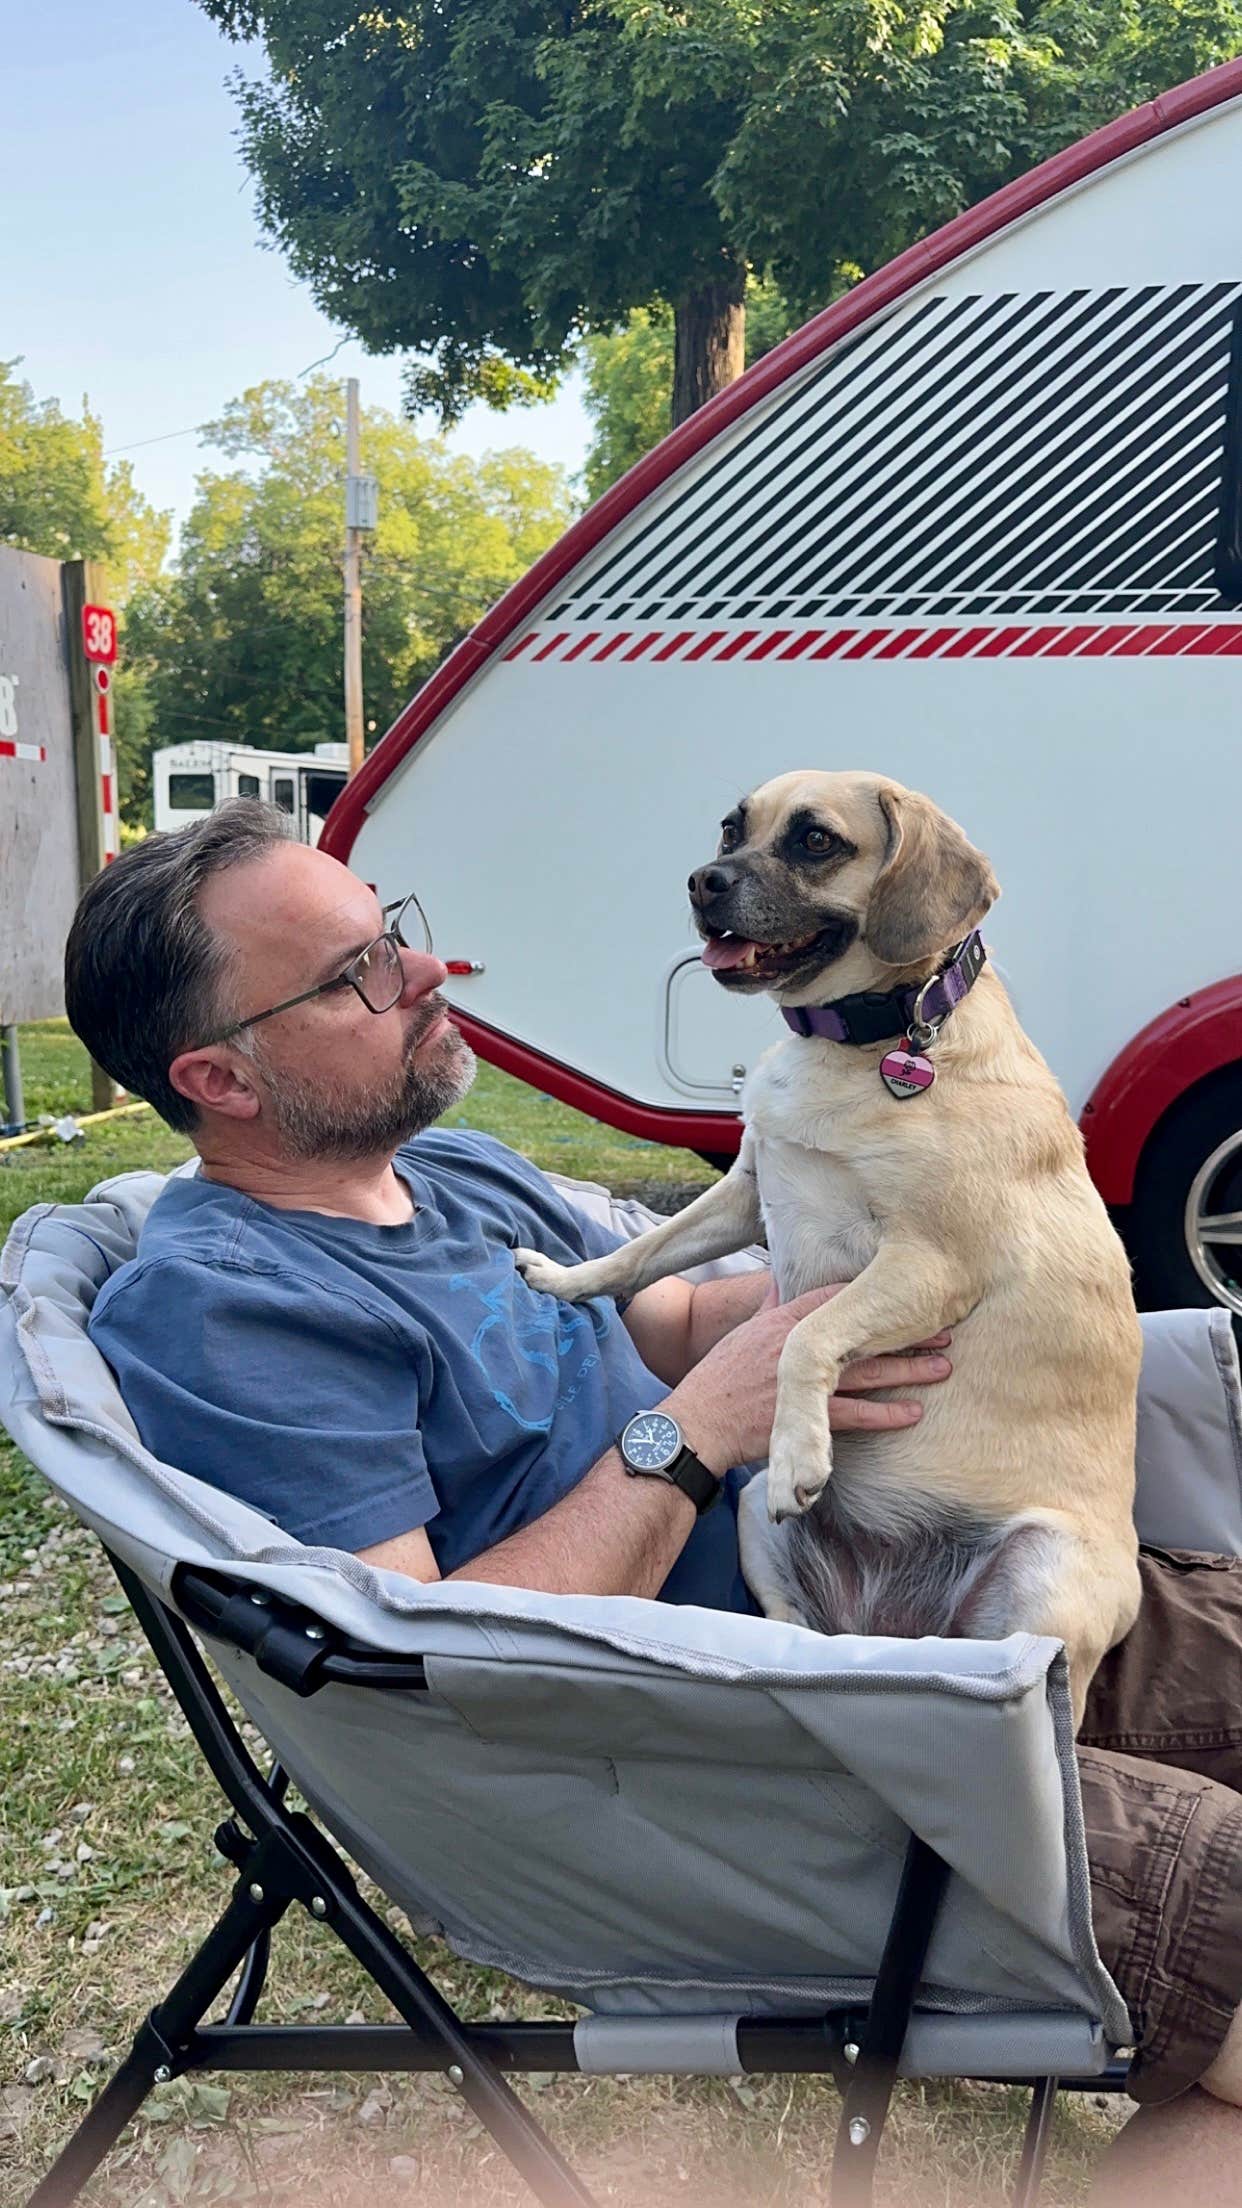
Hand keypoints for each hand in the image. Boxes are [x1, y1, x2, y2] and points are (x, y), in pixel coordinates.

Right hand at [665, 1281, 951, 1470]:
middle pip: (864, 1332)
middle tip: (945, 1326)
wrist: (698, 1423)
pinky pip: (856, 1415)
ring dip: (908, 1369)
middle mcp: (799, 1348)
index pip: (836, 1296)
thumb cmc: (720, 1378)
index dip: (873, 1292)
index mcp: (784, 1322)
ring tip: (943, 1365)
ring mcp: (805, 1384)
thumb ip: (770, 1307)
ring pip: (868, 1372)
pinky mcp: (806, 1419)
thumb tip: (785, 1282)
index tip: (905, 1288)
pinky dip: (886, 1413)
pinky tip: (914, 1411)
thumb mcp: (744, 1331)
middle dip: (907, 1331)